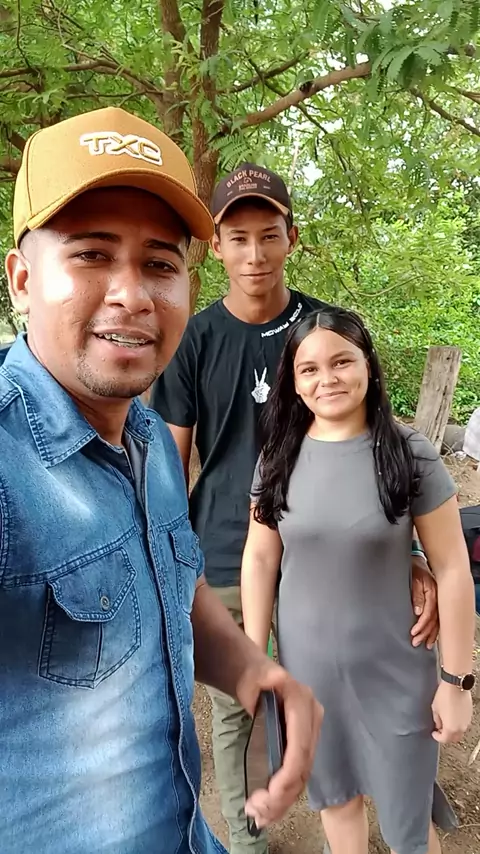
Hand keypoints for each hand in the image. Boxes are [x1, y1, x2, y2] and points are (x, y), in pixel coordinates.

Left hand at [239, 660, 322, 828]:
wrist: (254, 676)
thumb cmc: (252, 676)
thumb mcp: (253, 676)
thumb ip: (259, 680)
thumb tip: (271, 683)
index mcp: (302, 703)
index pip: (301, 746)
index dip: (288, 774)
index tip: (269, 795)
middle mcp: (311, 720)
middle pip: (303, 767)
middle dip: (282, 796)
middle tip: (258, 812)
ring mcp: (308, 734)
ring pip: (301, 777)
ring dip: (281, 802)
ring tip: (258, 816)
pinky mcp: (302, 746)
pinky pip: (297, 776)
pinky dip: (283, 797)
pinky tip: (267, 811)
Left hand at [410, 556, 438, 648]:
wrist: (418, 562)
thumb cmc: (414, 570)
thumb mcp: (413, 579)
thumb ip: (416, 595)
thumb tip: (418, 612)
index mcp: (432, 593)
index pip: (428, 613)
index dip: (421, 624)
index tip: (413, 632)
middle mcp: (437, 599)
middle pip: (433, 620)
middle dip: (425, 633)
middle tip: (415, 642)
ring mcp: (438, 602)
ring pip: (437, 622)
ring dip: (430, 634)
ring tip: (424, 645)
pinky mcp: (436, 604)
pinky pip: (437, 620)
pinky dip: (435, 630)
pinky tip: (431, 639)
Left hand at [431, 680, 472, 743]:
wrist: (455, 685)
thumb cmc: (445, 695)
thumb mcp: (435, 709)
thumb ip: (437, 720)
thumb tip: (438, 725)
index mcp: (451, 728)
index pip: (444, 740)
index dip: (437, 737)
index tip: (434, 733)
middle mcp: (460, 728)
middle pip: (453, 738)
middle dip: (446, 736)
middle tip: (440, 730)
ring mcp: (466, 722)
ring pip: (459, 732)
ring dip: (452, 731)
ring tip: (445, 722)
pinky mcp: (469, 715)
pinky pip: (463, 724)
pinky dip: (457, 724)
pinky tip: (452, 717)